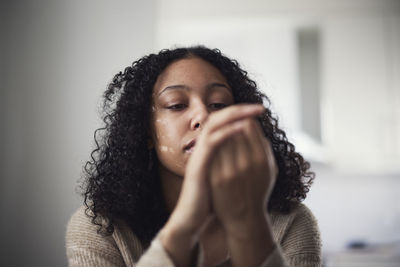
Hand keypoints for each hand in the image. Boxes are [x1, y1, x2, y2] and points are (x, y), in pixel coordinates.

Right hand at [160, 104, 264, 266]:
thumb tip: (247, 149)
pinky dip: (226, 133)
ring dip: (234, 116)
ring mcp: (198, 156)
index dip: (240, 114)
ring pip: (213, 126)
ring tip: (252, 113)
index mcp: (209, 149)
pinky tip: (241, 128)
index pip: (223, 123)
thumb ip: (230, 159)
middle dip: (240, 110)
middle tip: (259, 108)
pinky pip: (211, 144)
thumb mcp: (222, 174)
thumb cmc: (209, 198)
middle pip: (218, 118)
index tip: (258, 112)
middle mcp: (202, 148)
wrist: (191, 218)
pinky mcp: (198, 166)